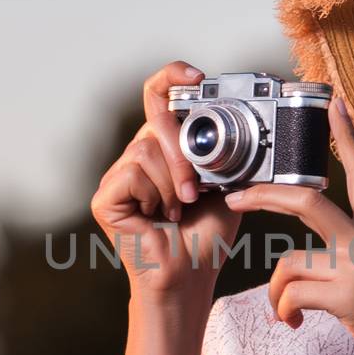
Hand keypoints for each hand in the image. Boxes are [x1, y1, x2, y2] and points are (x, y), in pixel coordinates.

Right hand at [89, 61, 243, 300]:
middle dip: (183, 150)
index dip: (172, 77)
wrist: (191, 278)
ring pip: (145, 147)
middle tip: (197, 188)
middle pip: (154, 118)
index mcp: (163, 149)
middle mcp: (136, 157)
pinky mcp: (105, 198)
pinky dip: (153, 193)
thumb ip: (229, 153)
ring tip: (179, 208)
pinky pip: (132, 172)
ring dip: (173, 180)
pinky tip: (159, 216)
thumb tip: (248, 123)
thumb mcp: (229, 185)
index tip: (197, 77)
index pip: (157, 96)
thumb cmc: (208, 237)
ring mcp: (117, 177)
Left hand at [222, 95, 353, 354]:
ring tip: (286, 313)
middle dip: (263, 196)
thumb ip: (350, 258)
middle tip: (235, 199)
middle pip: (306, 199)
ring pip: (288, 263)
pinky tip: (296, 324)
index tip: (334, 105)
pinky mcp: (350, 295)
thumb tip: (302, 271)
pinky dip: (284, 312)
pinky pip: (292, 295)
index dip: (346, 137)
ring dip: (276, 294)